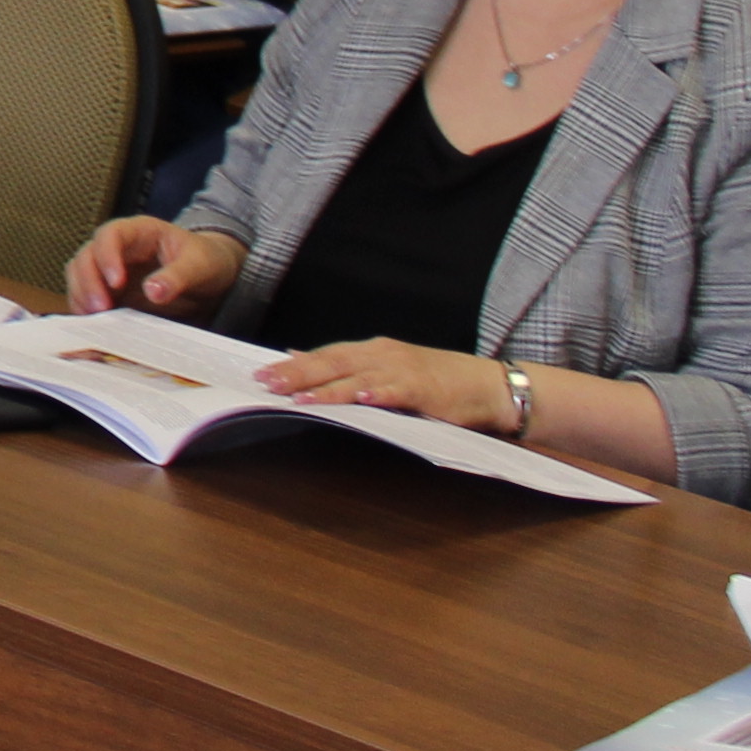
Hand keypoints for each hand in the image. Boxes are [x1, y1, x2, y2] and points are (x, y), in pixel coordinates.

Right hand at [67, 215, 243, 314]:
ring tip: (94, 319)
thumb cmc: (206, 262)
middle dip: (88, 282)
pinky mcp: (109, 291)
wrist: (211, 279)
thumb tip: (153, 291)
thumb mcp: (200, 265)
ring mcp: (110, 269)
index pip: (111, 235)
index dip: (107, 256)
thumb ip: (177, 276)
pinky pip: (87, 296)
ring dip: (81, 296)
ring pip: (79, 275)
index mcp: (139, 232)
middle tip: (100, 308)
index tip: (116, 282)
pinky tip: (93, 325)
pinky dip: (85, 309)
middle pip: (87, 256)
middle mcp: (118, 248)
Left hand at [253, 337, 516, 431]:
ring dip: (327, 387)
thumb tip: (300, 356)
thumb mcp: (388, 370)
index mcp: (373, 351)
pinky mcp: (425, 387)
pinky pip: (397, 391)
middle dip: (297, 373)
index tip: (261, 372)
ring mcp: (403, 369)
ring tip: (298, 396)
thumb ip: (348, 368)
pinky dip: (378, 393)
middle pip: (332, 362)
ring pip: (357, 377)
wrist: (489, 385)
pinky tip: (361, 399)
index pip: (325, 355)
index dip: (294, 364)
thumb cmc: (437, 382)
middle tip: (265, 382)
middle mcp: (383, 354)